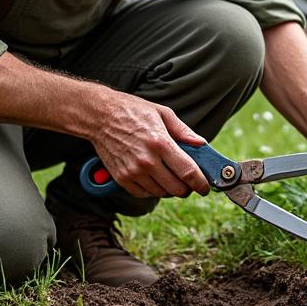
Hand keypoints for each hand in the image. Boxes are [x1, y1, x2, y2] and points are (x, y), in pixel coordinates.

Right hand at [86, 87, 209, 199]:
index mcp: (160, 143)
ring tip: (169, 175)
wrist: (100, 116)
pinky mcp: (121, 178)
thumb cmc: (132, 111)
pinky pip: (144, 194)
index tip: (205, 187)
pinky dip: (153, 190)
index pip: (187, 172)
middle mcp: (147, 160)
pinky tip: (154, 177)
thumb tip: (201, 144)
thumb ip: (183, 131)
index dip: (200, 183)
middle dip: (187, 187)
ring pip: (161, 193)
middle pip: (176, 188)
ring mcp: (133, 172)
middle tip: (187, 180)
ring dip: (170, 188)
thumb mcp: (162, 113)